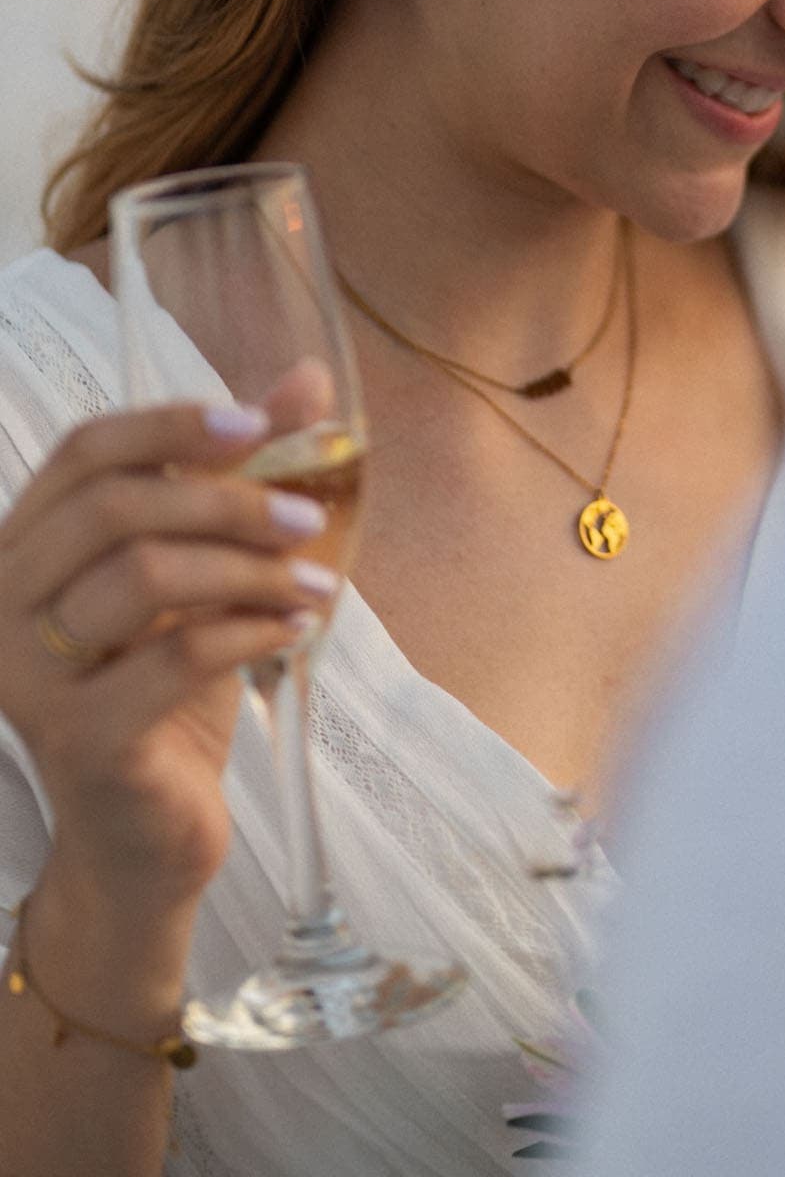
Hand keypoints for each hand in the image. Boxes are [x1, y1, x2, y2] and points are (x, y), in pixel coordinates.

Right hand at [0, 389, 334, 908]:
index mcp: (26, 549)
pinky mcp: (80, 737)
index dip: (169, 424)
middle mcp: (4, 604)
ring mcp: (31, 675)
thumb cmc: (165, 694)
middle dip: (227, 499)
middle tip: (309, 515)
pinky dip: (253, 629)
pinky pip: (177, 655)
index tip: (258, 424)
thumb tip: (309, 378)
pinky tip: (298, 630)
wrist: (142, 841)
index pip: (83, 453)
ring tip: (318, 582)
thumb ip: (242, 476)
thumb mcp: (206, 574)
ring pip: (145, 574)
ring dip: (250, 567)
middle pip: (114, 506)